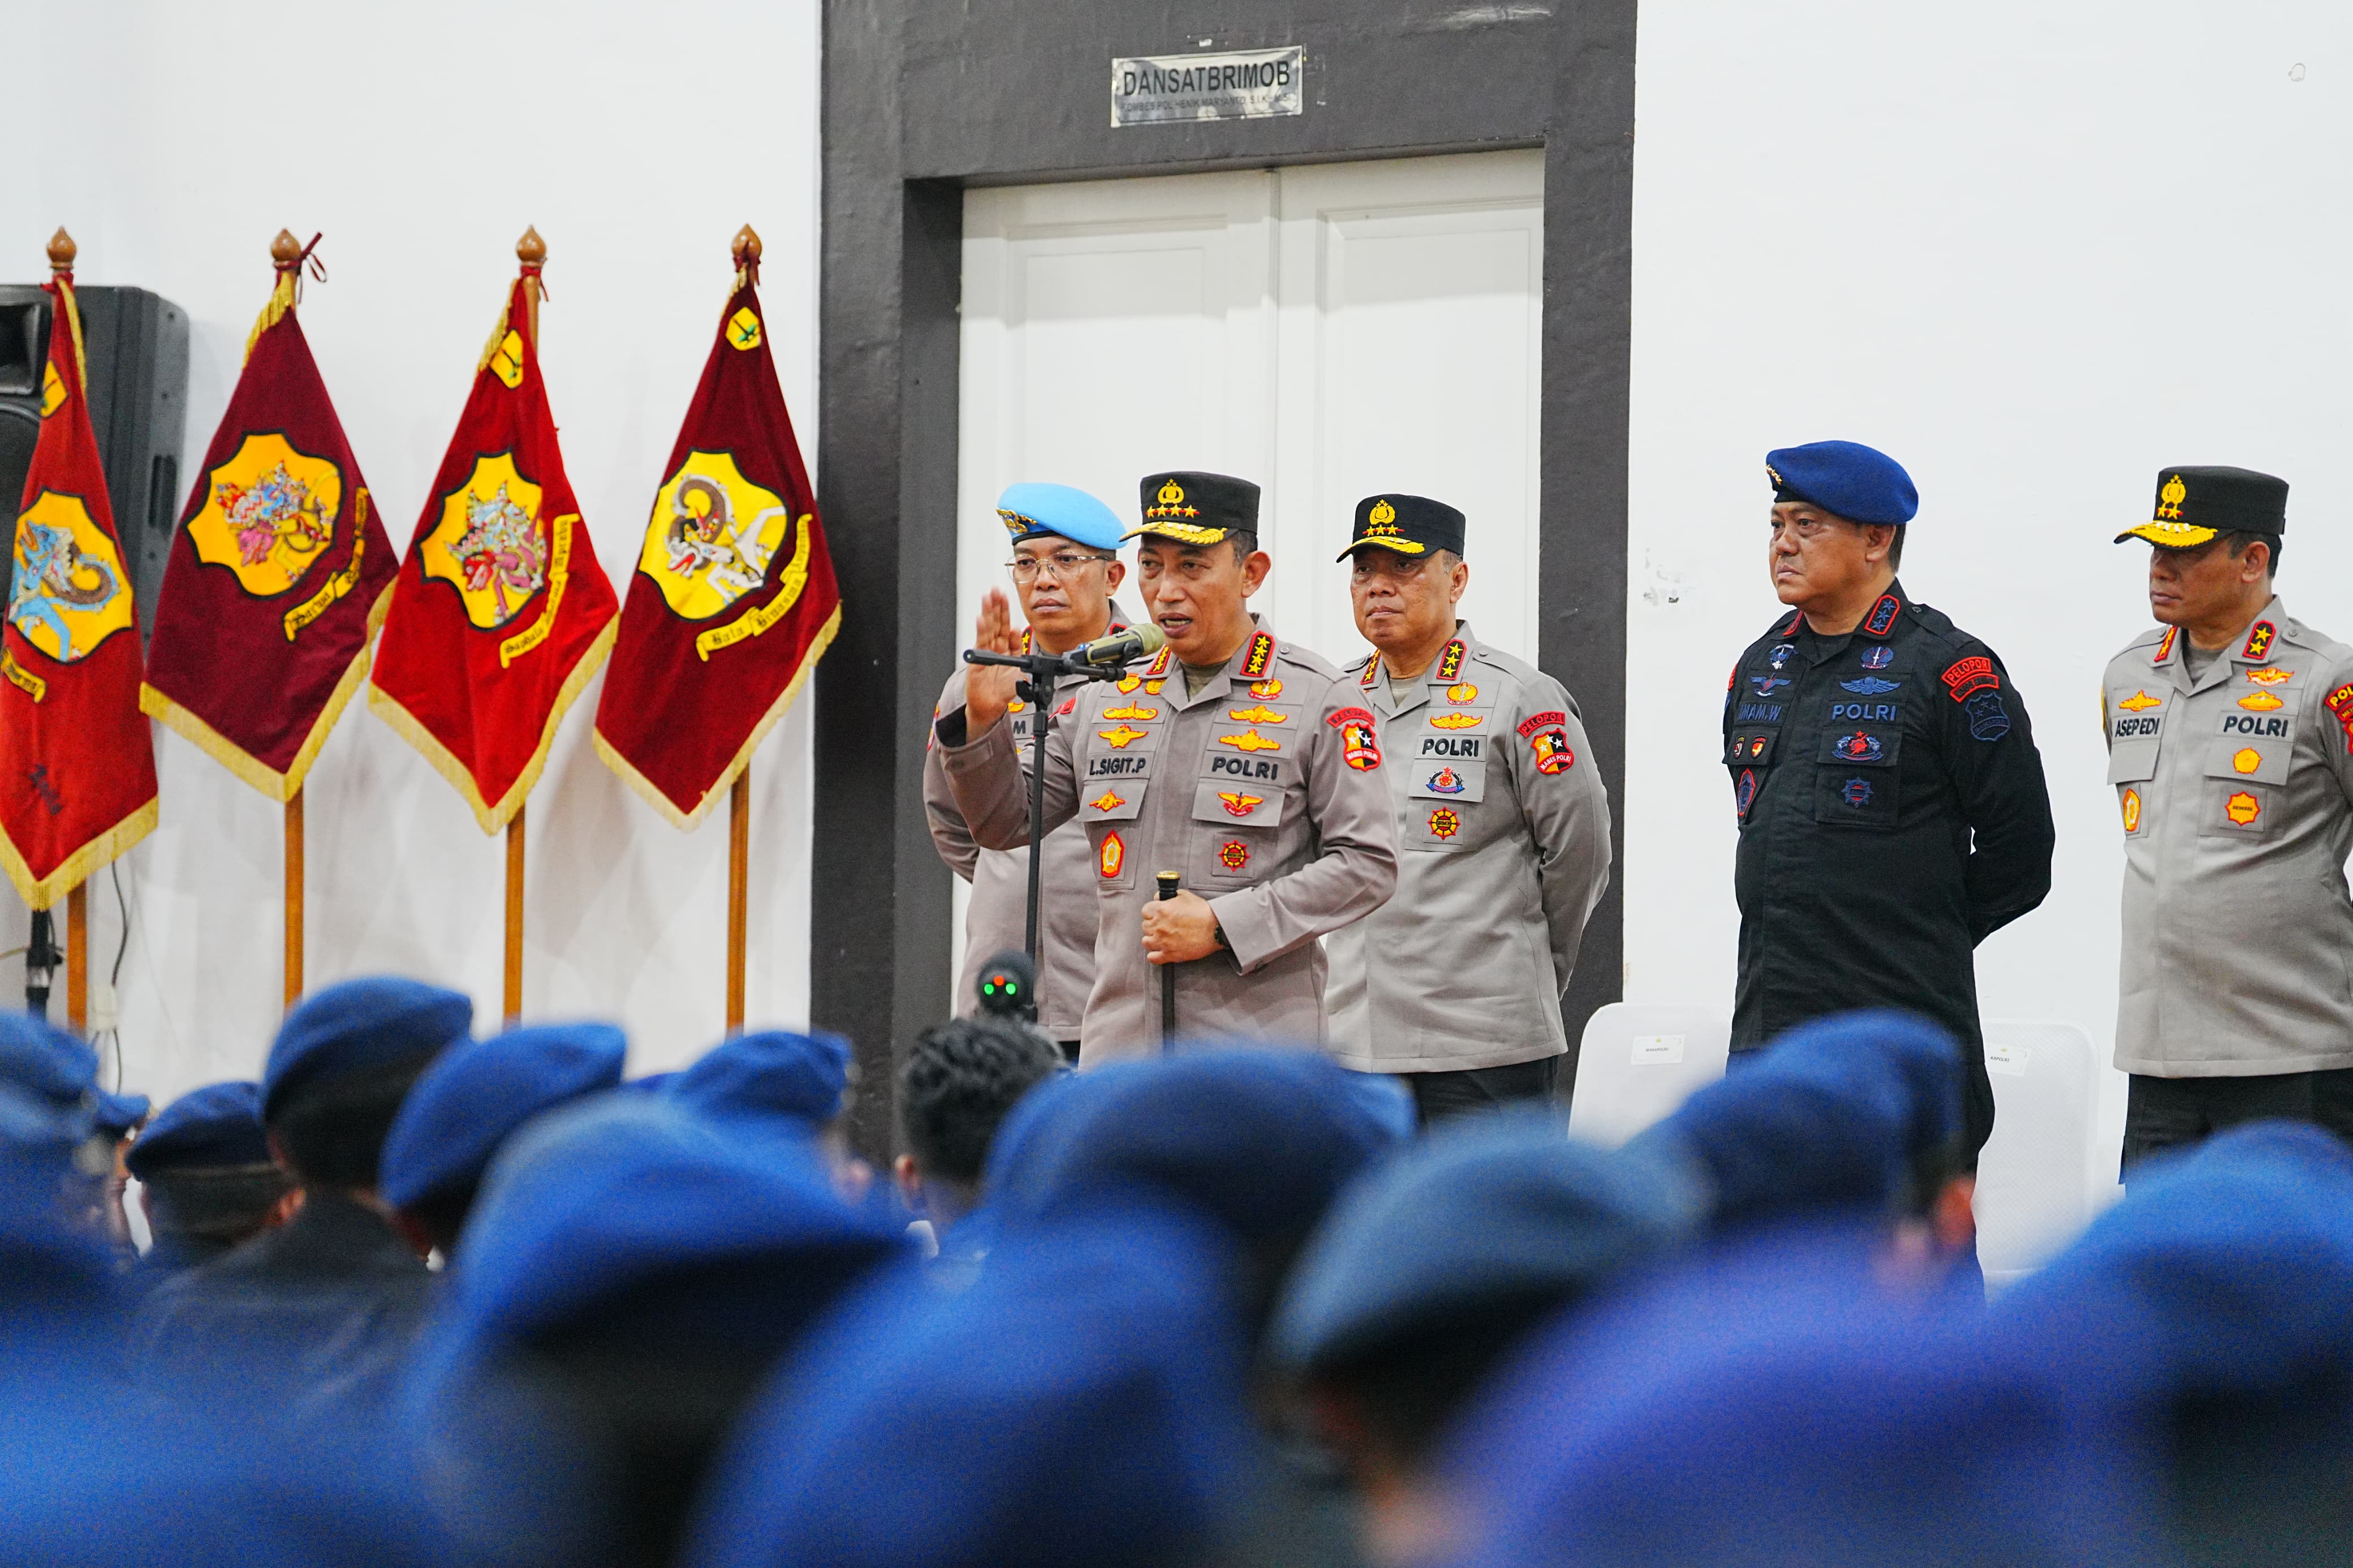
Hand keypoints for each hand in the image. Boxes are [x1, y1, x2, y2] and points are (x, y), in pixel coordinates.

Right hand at [964, 587, 1022, 732]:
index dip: (1006, 612)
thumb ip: (1020, 652)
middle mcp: (995, 648)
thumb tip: (1020, 632)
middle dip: (996, 606)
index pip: (1006, 626)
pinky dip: (980, 631)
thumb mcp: (1019, 671)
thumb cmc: (1004, 692)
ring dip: (987, 613)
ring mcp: (985, 653)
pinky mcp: (977, 662)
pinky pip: (980, 645)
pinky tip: (981, 619)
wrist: (991, 708)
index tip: (1006, 596)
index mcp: (1006, 648)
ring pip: (987, 630)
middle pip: (996, 623)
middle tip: (995, 590)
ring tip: (987, 598)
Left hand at [1141, 890, 1221, 964]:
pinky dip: (1154, 955)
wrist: (1216, 928)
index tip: (1155, 914)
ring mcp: (1163, 942)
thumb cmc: (1204, 913)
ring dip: (1151, 939)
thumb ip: (1169, 896)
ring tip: (1159, 937)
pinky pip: (1153, 957)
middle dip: (1152, 925)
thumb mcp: (1185, 896)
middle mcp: (1159, 926)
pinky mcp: (1170, 954)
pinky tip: (1158, 951)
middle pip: (1145, 926)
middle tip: (1161, 925)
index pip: (1145, 911)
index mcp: (1161, 910)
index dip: (1151, 912)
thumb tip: (1159, 898)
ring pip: (1146, 942)